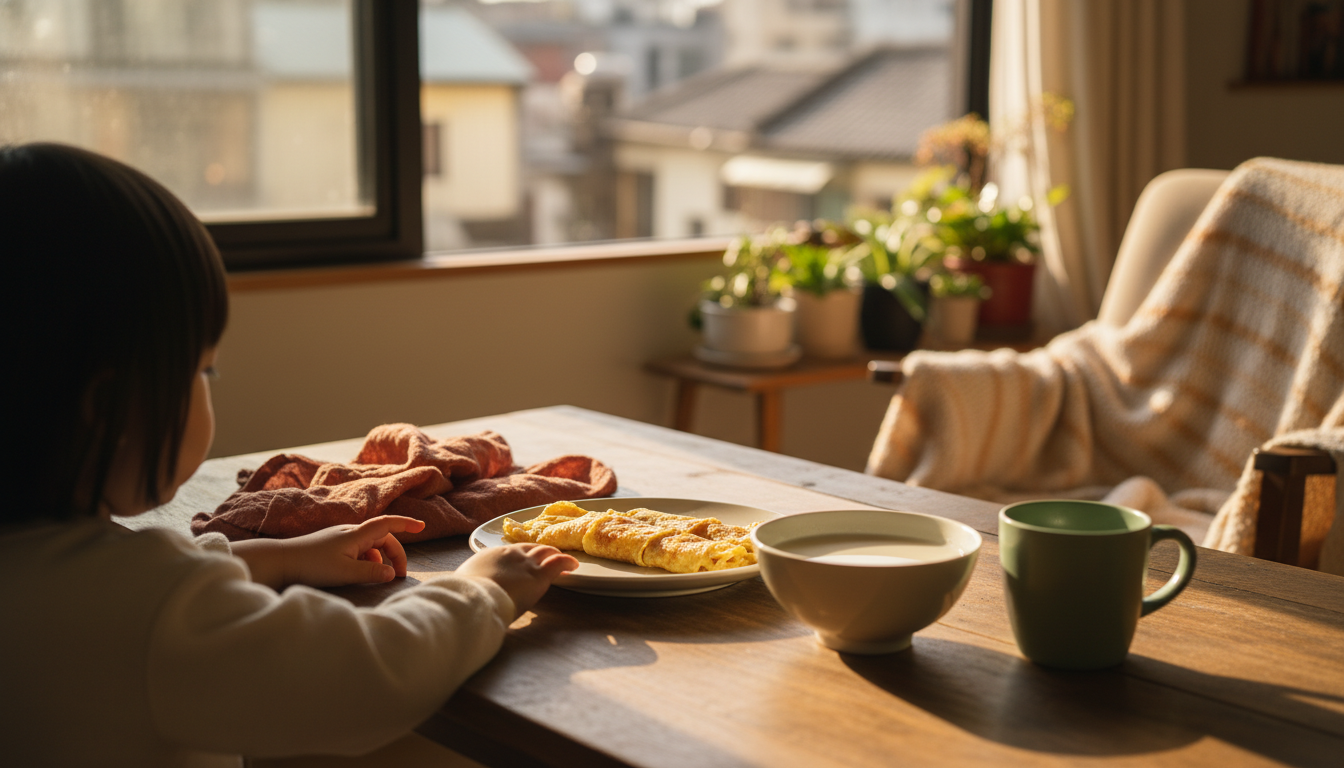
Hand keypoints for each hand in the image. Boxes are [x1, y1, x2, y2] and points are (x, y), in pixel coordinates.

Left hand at [231, 516, 425, 589]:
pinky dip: (365, 561)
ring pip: (370, 546)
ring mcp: (341, 539)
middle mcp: (351, 533)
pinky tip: (358, 574)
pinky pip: (358, 550)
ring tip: (378, 578)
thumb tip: (390, 573)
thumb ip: (371, 573)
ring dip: (379, 560)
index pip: (388, 524)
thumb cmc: (312, 565)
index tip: (423, 526)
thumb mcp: (345, 572)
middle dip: (395, 554)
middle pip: (382, 538)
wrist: (281, 561)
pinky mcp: (332, 547)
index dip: (406, 524)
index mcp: (357, 535)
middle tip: (399, 576)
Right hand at [456, 543, 578, 617]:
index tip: (521, 562)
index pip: (509, 552)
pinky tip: (573, 565)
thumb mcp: (464, 584)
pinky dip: (567, 561)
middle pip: (529, 548)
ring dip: (554, 554)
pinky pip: (558, 562)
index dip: (519, 556)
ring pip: (545, 551)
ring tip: (562, 558)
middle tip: (545, 557)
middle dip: (538, 551)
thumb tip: (465, 593)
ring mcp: (526, 563)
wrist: (474, 599)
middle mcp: (510, 554)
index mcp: (490, 555)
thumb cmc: (465, 597)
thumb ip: (470, 584)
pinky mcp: (539, 574)